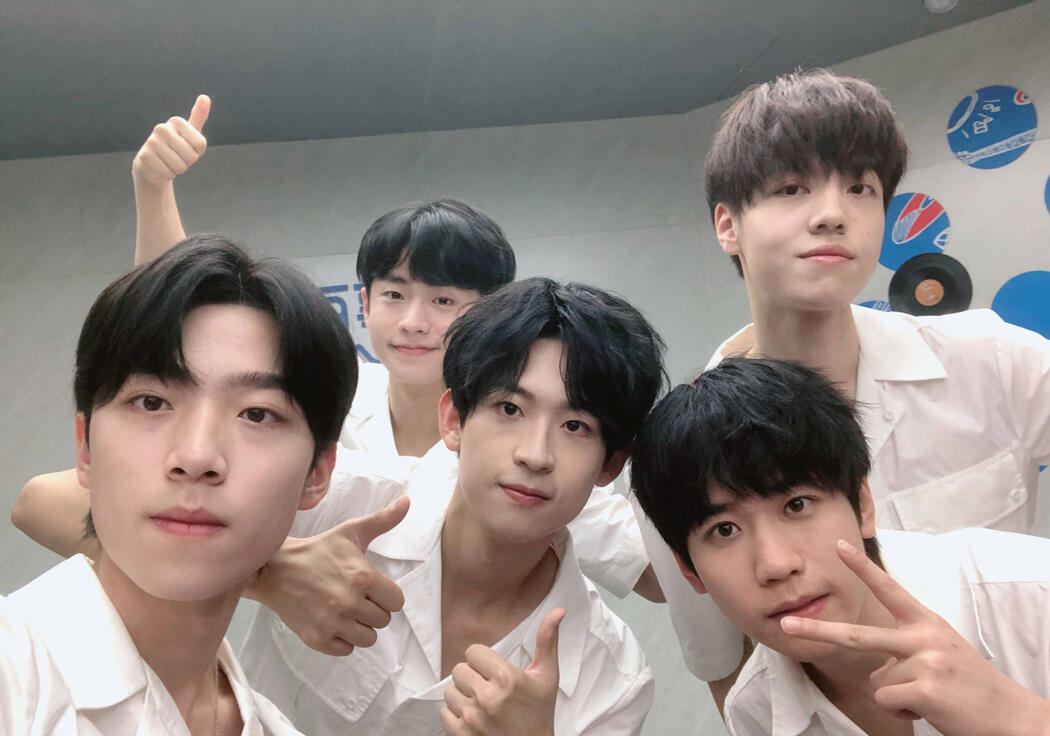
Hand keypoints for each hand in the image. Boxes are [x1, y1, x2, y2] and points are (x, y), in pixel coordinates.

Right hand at [132, 94, 209, 187]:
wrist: (153, 164)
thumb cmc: (176, 147)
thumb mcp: (190, 133)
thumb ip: (198, 116)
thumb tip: (205, 97)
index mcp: (176, 121)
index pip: (201, 144)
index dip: (197, 152)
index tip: (186, 147)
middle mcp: (162, 128)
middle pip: (191, 156)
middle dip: (187, 162)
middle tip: (176, 156)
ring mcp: (151, 142)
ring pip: (180, 166)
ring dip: (178, 169)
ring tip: (169, 162)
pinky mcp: (145, 156)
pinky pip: (169, 173)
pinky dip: (168, 174)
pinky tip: (160, 167)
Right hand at [248, 496, 408, 655]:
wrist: (275, 569)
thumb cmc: (318, 550)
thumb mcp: (351, 532)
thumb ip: (383, 519)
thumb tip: (407, 501)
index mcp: (362, 578)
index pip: (396, 601)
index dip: (387, 594)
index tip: (373, 588)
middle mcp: (349, 603)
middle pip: (383, 620)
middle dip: (374, 609)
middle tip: (356, 596)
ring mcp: (332, 623)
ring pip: (368, 638)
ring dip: (361, 626)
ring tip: (346, 610)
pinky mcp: (317, 639)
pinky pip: (346, 650)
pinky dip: (343, 639)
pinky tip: (334, 621)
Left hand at [441, 607, 563, 735]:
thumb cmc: (540, 713)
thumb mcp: (547, 676)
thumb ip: (547, 640)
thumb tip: (558, 610)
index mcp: (507, 679)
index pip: (473, 652)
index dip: (484, 661)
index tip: (495, 672)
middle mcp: (488, 698)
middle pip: (459, 670)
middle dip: (473, 677)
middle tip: (489, 689)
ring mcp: (473, 718)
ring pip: (450, 691)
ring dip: (463, 696)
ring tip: (482, 704)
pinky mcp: (462, 735)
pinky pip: (445, 713)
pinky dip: (457, 715)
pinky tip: (475, 719)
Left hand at [781, 539, 1049, 735]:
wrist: (1009, 715)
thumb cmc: (969, 685)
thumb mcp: (940, 651)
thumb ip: (908, 646)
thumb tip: (874, 666)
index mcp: (926, 623)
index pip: (889, 590)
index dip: (862, 568)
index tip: (839, 546)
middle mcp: (923, 636)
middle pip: (857, 634)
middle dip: (817, 631)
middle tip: (786, 625)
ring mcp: (924, 661)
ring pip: (877, 679)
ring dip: (897, 694)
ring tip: (930, 696)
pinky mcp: (926, 688)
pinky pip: (888, 699)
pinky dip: (904, 710)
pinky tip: (931, 708)